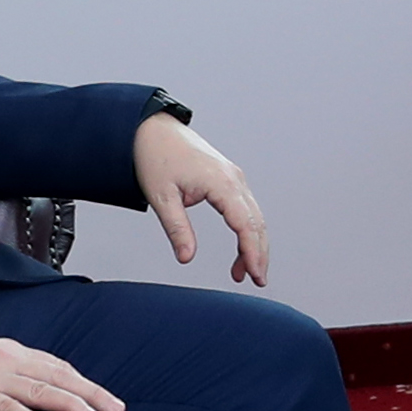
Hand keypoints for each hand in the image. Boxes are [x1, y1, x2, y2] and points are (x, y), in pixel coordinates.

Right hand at [0, 330, 126, 410]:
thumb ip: (5, 369)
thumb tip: (30, 387)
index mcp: (8, 350)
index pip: (56, 366)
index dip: (84, 382)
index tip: (106, 398)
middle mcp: (4, 360)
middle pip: (58, 376)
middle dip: (91, 393)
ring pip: (39, 390)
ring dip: (71, 404)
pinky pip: (5, 408)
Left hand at [136, 112, 271, 285]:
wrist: (152, 130)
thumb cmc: (155, 158)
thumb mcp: (162, 198)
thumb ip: (177, 230)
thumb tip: (186, 258)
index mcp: (222, 183)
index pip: (245, 224)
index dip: (252, 252)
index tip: (255, 275)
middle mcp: (234, 179)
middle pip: (257, 222)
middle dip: (259, 253)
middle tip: (257, 280)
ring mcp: (235, 178)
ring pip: (255, 216)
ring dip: (254, 244)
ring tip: (244, 271)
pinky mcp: (229, 179)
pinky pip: (246, 208)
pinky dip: (247, 230)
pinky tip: (239, 248)